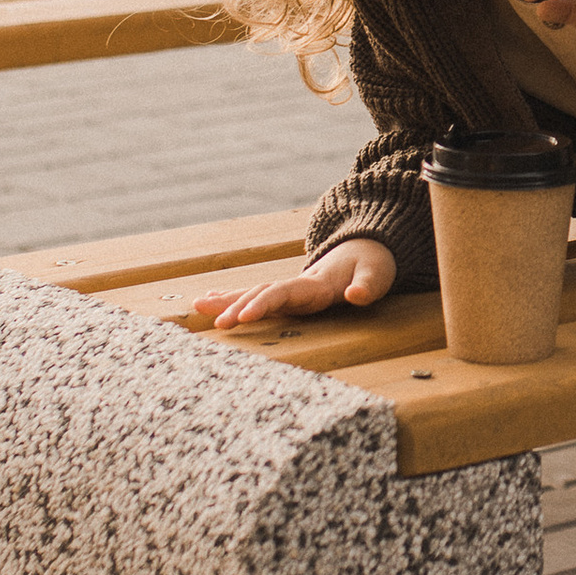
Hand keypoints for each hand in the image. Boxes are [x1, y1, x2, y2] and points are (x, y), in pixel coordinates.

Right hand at [191, 236, 395, 331]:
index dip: (263, 303)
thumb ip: (367, 286)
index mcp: (315, 284)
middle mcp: (296, 285)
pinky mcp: (288, 296)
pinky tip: (209, 303)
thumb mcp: (377, 275)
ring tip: (198, 306)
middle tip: (217, 324)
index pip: (283, 293)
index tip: (244, 317)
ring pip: (252, 294)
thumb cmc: (372, 267)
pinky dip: (232, 300)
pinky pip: (255, 298)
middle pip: (261, 294)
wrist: (367, 250)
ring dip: (227, 301)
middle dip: (238, 307)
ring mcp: (289, 290)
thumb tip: (356, 294)